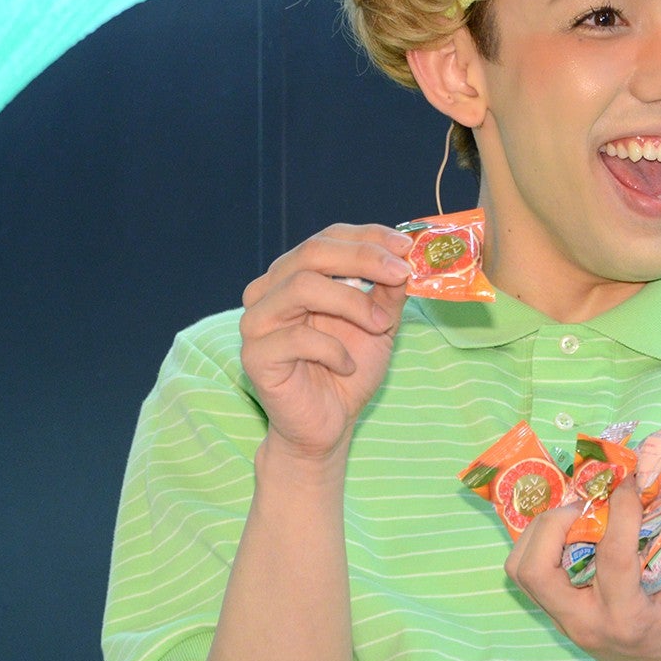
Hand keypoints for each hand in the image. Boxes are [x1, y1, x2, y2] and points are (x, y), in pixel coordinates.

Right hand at [239, 223, 412, 470]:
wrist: (328, 424)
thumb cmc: (349, 369)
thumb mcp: (379, 323)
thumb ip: (387, 290)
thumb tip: (405, 256)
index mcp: (295, 274)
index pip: (327, 238)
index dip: (368, 237)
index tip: (405, 246)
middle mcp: (269, 290)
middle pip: (312, 252)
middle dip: (364, 258)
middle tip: (401, 273)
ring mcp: (256, 321)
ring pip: (302, 286)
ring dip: (353, 304)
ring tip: (382, 327)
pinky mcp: (254, 355)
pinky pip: (298, 338)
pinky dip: (334, 350)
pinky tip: (347, 366)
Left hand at [505, 481, 660, 660]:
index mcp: (628, 619)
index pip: (612, 556)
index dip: (622, 510)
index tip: (632, 482)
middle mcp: (586, 623)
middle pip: (537, 569)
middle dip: (557, 522)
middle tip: (589, 503)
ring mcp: (566, 623)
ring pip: (522, 570)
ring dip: (542, 533)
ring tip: (577, 516)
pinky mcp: (559, 617)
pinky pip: (530, 575)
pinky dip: (542, 545)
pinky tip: (574, 532)